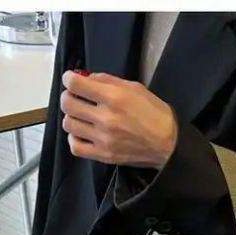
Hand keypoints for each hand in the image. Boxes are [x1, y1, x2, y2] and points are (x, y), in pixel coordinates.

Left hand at [60, 70, 177, 167]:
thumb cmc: (154, 113)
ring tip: (82, 117)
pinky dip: (74, 139)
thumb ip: (108, 81)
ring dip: (72, 118)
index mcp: (114, 97)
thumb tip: (86, 79)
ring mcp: (103, 139)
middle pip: (68, 104)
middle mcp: (106, 118)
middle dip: (69, 97)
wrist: (168, 144)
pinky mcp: (104, 155)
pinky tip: (82, 134)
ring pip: (69, 124)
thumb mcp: (135, 88)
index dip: (69, 79)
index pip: (75, 84)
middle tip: (77, 98)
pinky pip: (75, 147)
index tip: (72, 80)